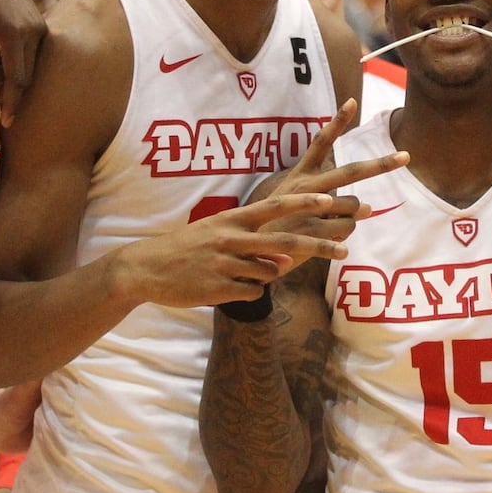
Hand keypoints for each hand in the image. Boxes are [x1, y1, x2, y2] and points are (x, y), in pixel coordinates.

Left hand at [0, 0, 45, 127]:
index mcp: (14, 35)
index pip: (17, 80)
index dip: (11, 103)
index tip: (7, 121)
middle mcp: (34, 32)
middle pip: (27, 76)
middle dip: (11, 94)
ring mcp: (41, 27)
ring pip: (32, 66)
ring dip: (14, 79)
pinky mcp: (41, 24)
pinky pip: (33, 53)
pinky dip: (19, 64)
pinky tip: (1, 64)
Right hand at [115, 192, 356, 306]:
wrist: (146, 268)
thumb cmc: (187, 247)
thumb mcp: (215, 231)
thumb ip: (251, 239)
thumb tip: (286, 255)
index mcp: (232, 220)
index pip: (275, 206)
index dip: (304, 203)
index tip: (330, 199)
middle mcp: (231, 239)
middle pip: (285, 243)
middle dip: (320, 246)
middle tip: (345, 251)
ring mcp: (226, 264)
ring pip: (271, 271)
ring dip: (270, 274)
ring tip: (242, 272)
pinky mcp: (219, 289)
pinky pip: (254, 293)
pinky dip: (250, 292)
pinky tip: (229, 287)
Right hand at [261, 98, 408, 243]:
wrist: (245, 254)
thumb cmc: (273, 228)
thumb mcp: (290, 203)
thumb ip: (329, 201)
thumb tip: (366, 208)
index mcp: (300, 176)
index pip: (320, 143)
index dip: (336, 123)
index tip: (352, 102)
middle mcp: (307, 187)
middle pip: (350, 172)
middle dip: (380, 164)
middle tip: (405, 156)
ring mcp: (310, 209)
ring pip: (355, 207)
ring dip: (354, 217)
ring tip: (333, 228)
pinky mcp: (313, 232)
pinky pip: (347, 230)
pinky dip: (345, 238)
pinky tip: (335, 248)